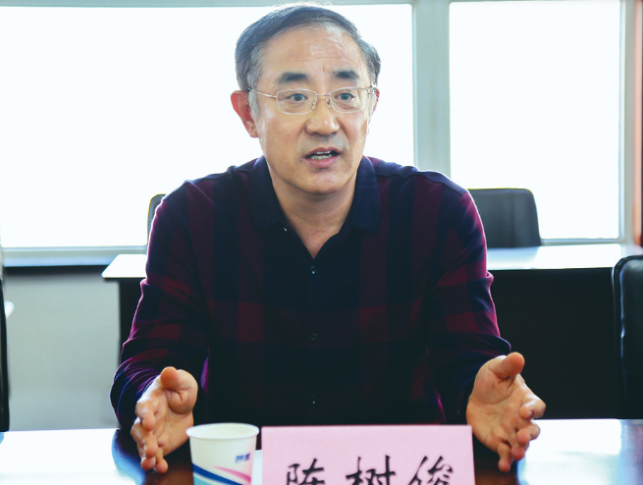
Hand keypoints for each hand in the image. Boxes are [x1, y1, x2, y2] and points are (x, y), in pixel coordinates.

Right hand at [130, 367, 197, 472]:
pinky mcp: (160, 444)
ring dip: (146, 455)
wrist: (184, 403)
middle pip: (140, 430)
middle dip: (144, 440)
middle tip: (151, 449)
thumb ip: (174, 378)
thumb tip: (168, 370)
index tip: (149, 423)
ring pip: (144, 445)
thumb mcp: (182, 381)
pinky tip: (161, 467)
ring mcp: (152, 433)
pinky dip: (157, 462)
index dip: (145, 415)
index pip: (143, 407)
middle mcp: (147, 419)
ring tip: (150, 462)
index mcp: (151, 400)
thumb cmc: (179, 389)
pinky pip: (156, 455)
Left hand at [466, 352, 545, 471]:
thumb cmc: (491, 379)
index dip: (533, 410)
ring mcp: (512, 432)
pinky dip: (506, 460)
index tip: (525, 412)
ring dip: (520, 450)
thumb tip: (518, 356)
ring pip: (521, 444)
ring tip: (516, 453)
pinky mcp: (499, 442)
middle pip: (532, 430)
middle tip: (522, 437)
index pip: (536, 406)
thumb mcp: (496, 368)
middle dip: (529, 435)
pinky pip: (505, 453)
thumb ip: (508, 365)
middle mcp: (522, 419)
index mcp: (526, 400)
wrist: (474, 393)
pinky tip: (503, 465)